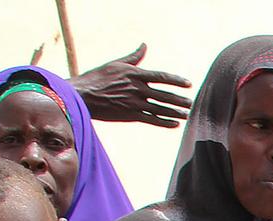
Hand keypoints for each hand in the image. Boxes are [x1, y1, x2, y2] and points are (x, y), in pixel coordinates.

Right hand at [71, 45, 192, 127]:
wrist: (81, 95)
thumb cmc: (97, 77)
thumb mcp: (115, 64)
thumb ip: (133, 57)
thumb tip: (144, 45)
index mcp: (134, 74)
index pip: (161, 76)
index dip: (176, 80)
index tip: (188, 84)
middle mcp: (136, 88)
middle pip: (164, 94)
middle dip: (179, 99)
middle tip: (192, 102)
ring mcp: (134, 103)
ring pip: (160, 108)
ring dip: (175, 112)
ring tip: (187, 114)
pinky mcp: (130, 115)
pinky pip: (151, 119)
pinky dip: (164, 122)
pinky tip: (174, 124)